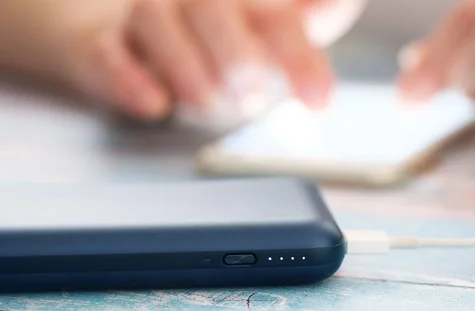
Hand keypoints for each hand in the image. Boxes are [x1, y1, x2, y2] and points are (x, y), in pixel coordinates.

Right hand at [0, 0, 335, 120]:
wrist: (124, 36)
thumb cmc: (212, 37)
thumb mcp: (267, 29)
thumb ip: (308, 19)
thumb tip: (342, 1)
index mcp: (243, 0)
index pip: (277, 18)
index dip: (299, 59)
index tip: (319, 102)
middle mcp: (194, 0)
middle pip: (212, 6)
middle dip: (237, 56)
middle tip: (250, 98)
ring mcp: (145, 17)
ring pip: (156, 19)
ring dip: (186, 66)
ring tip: (206, 102)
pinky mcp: (99, 44)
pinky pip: (105, 54)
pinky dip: (128, 79)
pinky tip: (153, 103)